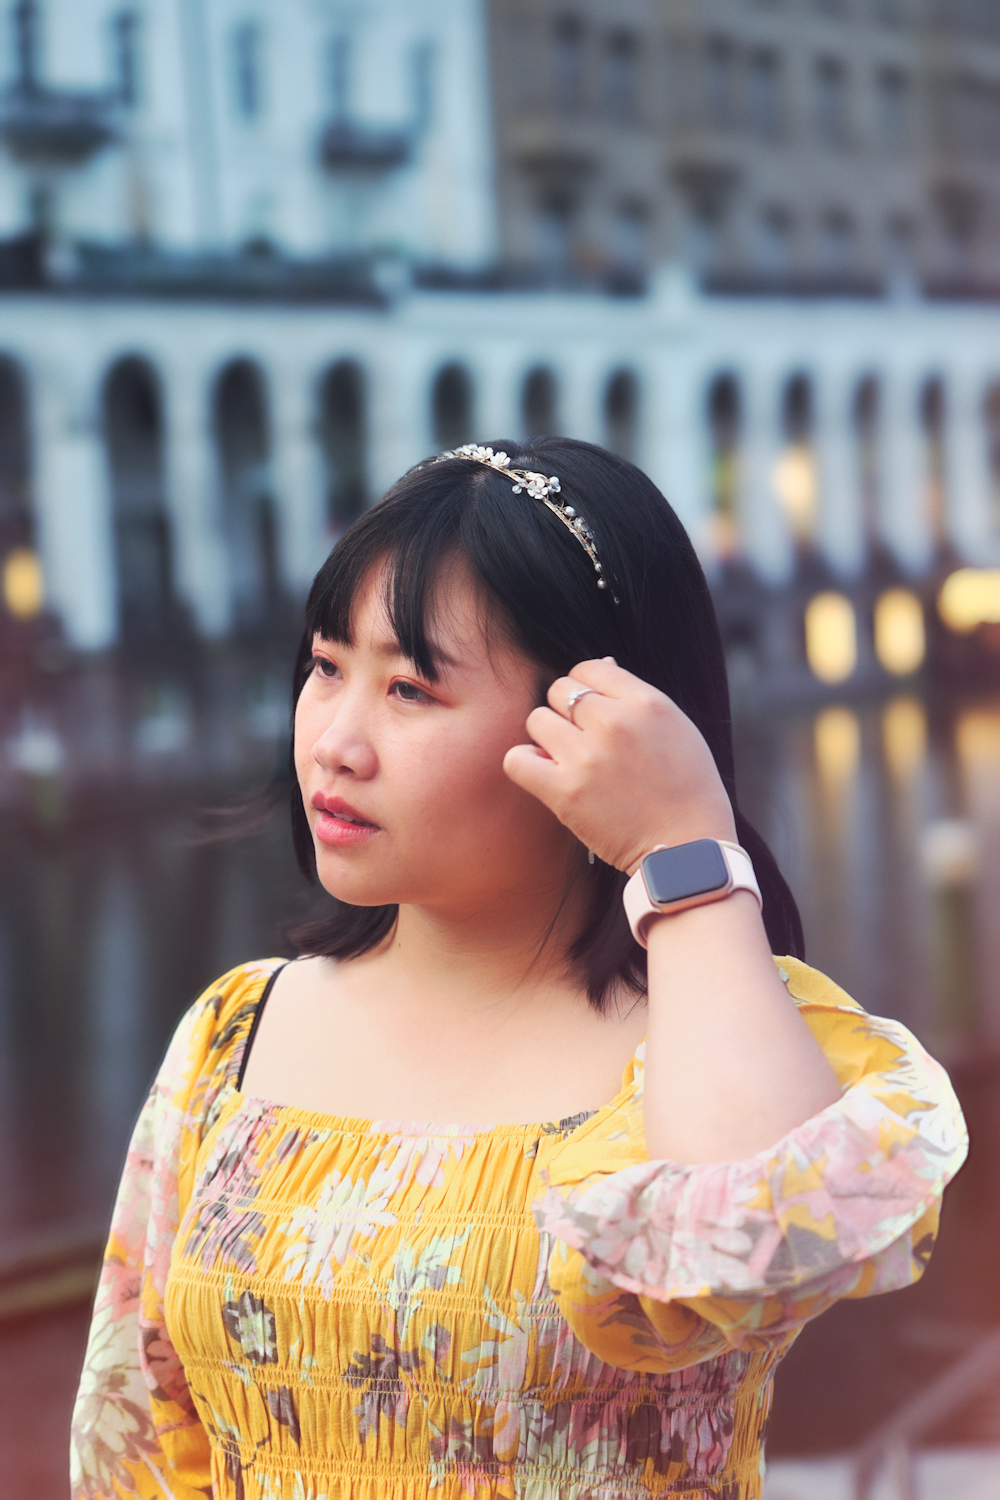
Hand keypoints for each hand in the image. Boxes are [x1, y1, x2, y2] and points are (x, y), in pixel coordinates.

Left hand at [503, 658, 736, 873]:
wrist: (686, 850)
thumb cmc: (687, 791)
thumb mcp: (677, 730)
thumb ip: (636, 698)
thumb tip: (601, 666)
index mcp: (647, 703)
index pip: (590, 668)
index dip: (585, 689)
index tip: (591, 713)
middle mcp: (615, 722)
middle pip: (560, 690)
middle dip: (566, 712)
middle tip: (581, 741)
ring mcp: (588, 756)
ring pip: (537, 719)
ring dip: (547, 738)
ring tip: (567, 761)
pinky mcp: (565, 792)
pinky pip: (517, 759)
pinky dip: (526, 765)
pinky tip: (544, 775)